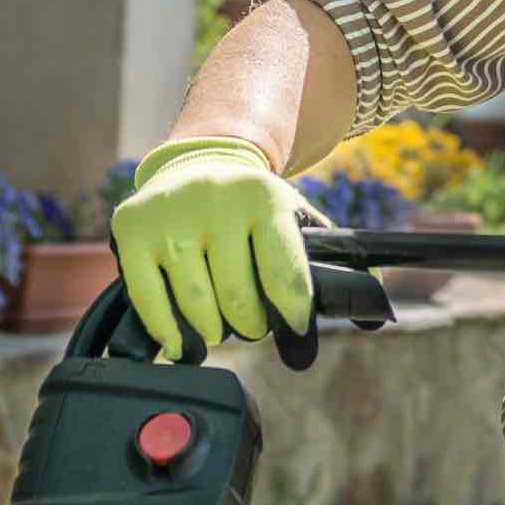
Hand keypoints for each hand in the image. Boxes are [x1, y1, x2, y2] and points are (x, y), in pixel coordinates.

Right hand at [107, 136, 315, 360]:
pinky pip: (149, 301)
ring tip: (219, 323)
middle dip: (251, 324)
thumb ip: (334, 263)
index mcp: (264, 197)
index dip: (292, 313)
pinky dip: (168, 332)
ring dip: (212, 330)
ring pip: (196, 307)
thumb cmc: (253, 210)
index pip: (284, 275)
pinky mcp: (132, 228)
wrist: (198, 162)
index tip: (293, 327)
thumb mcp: (295, 217)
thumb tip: (372, 316)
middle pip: (237, 300)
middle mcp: (215, 201)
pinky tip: (180, 342)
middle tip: (251, 323)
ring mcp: (170, 215)